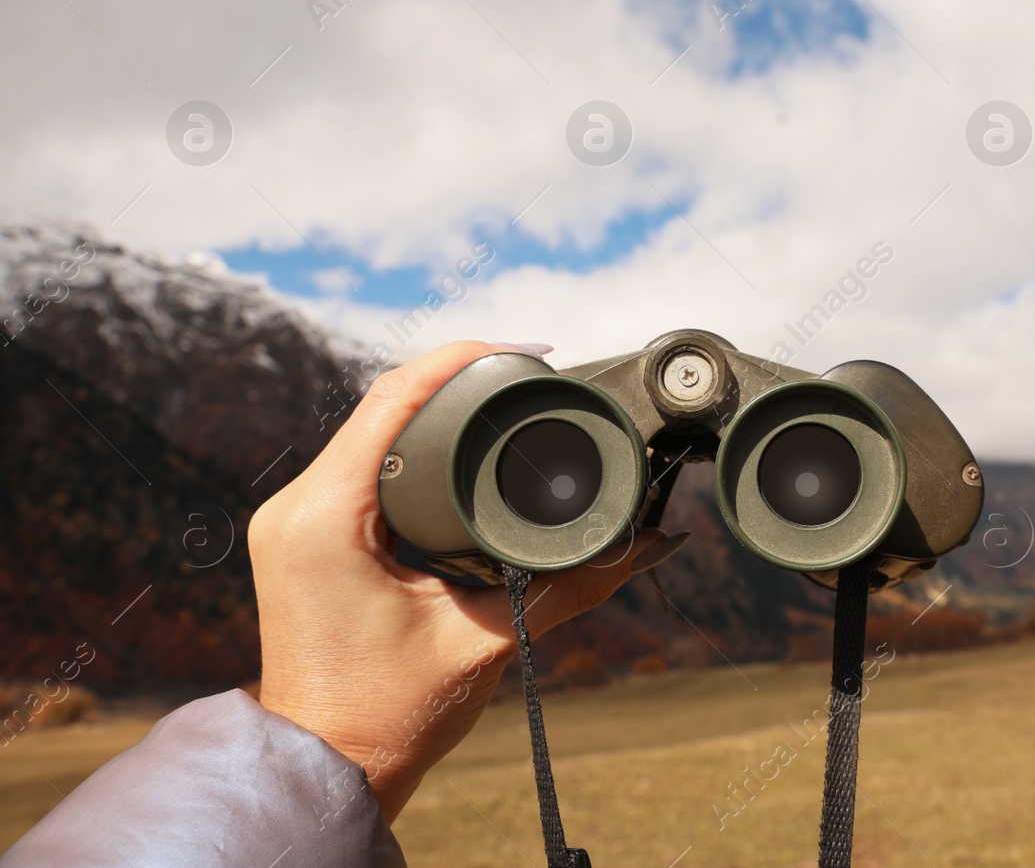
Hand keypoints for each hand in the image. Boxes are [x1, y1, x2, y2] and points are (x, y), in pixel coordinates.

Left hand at [249, 341, 680, 821]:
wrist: (327, 767)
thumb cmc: (391, 713)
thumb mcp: (490, 638)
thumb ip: (575, 584)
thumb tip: (654, 542)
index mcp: (326, 518)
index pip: (393, 398)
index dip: (464, 360)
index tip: (533, 352)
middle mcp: (298, 506)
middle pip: (382, 402)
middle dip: (460, 377)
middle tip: (534, 373)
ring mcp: (295, 518)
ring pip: (370, 428)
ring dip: (436, 406)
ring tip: (507, 397)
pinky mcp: (307, 534)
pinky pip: (361, 460)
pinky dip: (413, 442)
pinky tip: (459, 440)